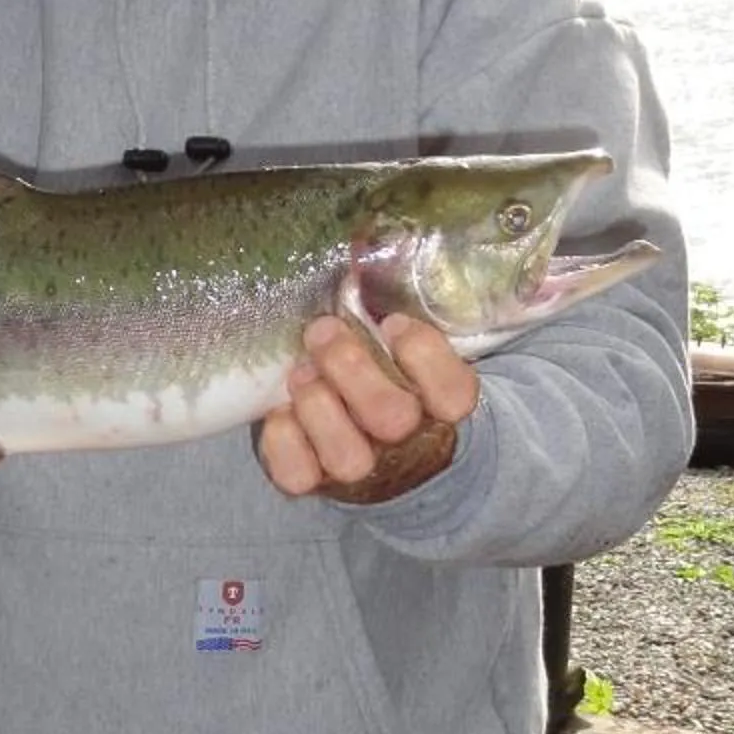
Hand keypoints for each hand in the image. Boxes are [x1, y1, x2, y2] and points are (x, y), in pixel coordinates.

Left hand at [257, 312, 477, 502]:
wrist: (376, 452)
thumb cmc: (387, 374)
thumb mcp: (403, 345)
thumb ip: (396, 314)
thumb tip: (366, 250)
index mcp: (440, 407)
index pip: (453, 393)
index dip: (423, 354)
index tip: (392, 323)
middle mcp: (406, 442)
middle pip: (391, 417)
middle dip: (350, 366)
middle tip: (323, 330)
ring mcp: (362, 469)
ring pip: (348, 456)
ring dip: (318, 405)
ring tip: (300, 371)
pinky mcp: (315, 483)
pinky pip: (297, 474)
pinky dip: (282, 439)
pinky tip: (279, 411)